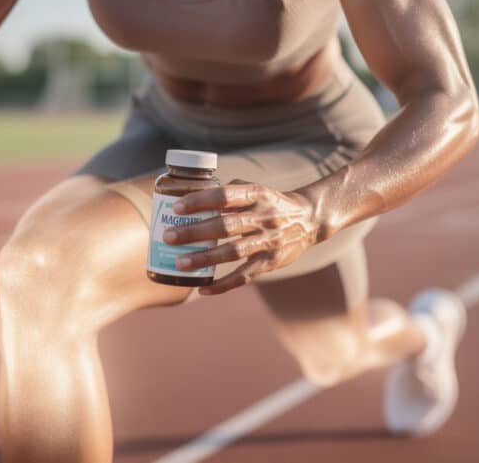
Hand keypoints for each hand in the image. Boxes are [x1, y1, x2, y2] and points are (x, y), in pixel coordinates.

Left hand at [163, 181, 320, 294]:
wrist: (309, 219)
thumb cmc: (270, 203)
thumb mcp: (255, 190)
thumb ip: (228, 193)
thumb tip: (190, 198)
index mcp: (257, 194)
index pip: (225, 196)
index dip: (201, 201)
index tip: (178, 207)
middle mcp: (265, 216)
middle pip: (226, 225)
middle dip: (195, 232)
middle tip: (168, 236)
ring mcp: (270, 241)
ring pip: (234, 252)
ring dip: (205, 259)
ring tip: (180, 263)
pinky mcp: (272, 262)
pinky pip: (245, 276)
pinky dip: (223, 285)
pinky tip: (203, 289)